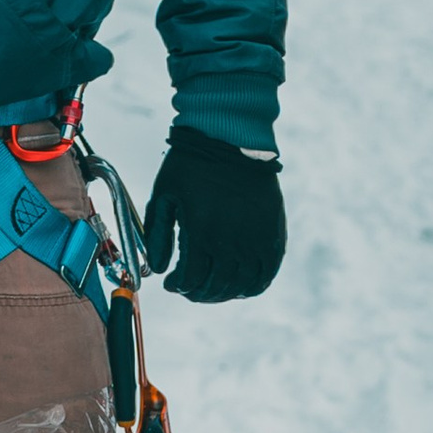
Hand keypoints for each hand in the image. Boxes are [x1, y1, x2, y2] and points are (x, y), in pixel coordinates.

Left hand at [142, 125, 284, 302]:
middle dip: (198, 293)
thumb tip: (158, 269)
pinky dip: (252, 286)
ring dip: (223, 293)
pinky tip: (239, 285)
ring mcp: (256, 239)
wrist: (230, 138)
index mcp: (202, 231)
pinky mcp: (274, 234)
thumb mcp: (163, 196)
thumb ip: (158, 235)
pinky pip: (266, 273)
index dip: (179, 287)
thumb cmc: (190, 165)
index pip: (191, 279)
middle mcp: (231, 240)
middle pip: (216, 286)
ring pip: (241, 285)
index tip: (172, 284)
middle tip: (190, 289)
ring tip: (212, 289)